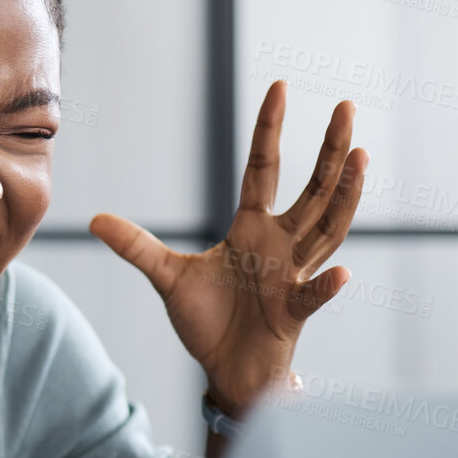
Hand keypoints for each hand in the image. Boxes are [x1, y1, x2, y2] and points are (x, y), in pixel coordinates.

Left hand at [90, 80, 366, 416]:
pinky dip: (325, 288)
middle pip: (313, 189)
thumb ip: (137, 247)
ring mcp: (292, 276)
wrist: (226, 370)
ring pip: (328, 230)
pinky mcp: (292, 313)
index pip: (263, 168)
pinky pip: (312, 297)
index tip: (279, 87)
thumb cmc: (208, 321)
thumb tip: (95, 219)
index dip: (270, 129)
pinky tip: (341, 275)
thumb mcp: (167, 278)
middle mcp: (281, 244)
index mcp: (251, 228)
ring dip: (345, 198)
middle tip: (347, 107)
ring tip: (362, 160)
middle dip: (330, 150)